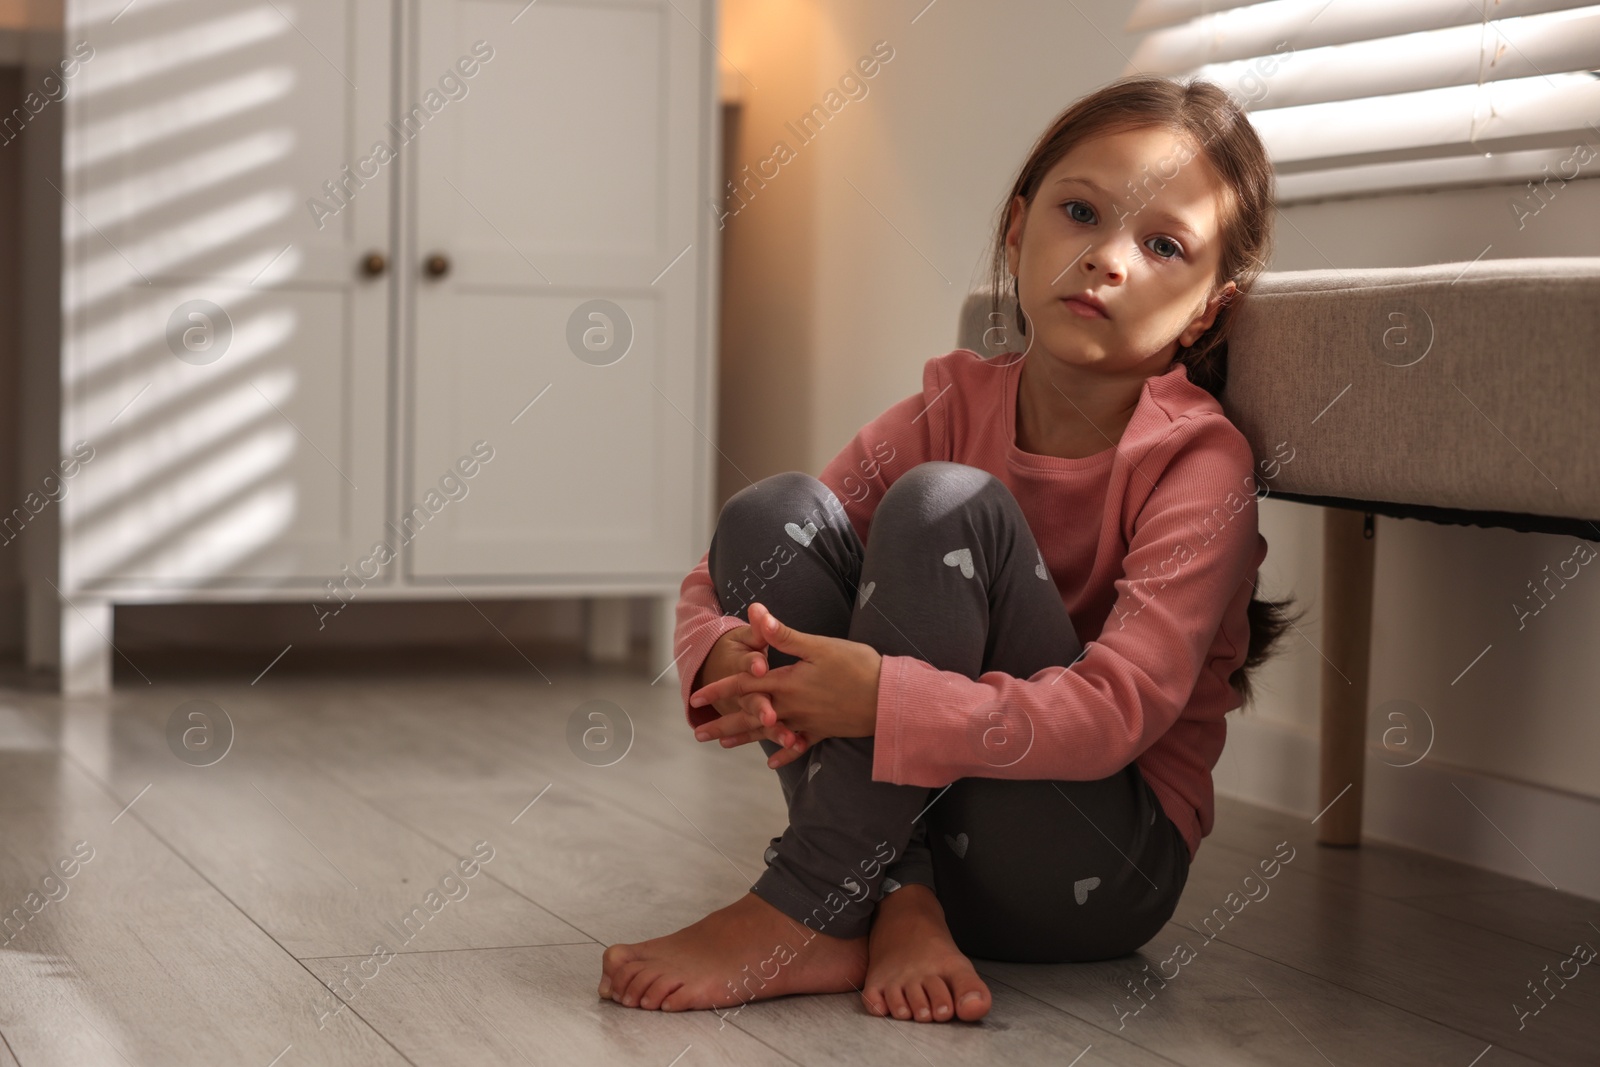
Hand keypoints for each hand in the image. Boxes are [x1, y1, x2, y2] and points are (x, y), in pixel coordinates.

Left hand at [690, 602, 881, 743]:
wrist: (888, 697)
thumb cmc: (856, 666)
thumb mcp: (818, 646)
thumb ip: (783, 634)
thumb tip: (755, 611)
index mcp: (787, 683)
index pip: (745, 684)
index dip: (719, 688)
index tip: (695, 696)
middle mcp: (792, 706)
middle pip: (750, 715)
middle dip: (723, 723)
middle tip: (698, 733)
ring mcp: (807, 721)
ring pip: (768, 731)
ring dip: (744, 737)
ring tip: (723, 744)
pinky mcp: (824, 730)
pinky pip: (799, 745)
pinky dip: (785, 752)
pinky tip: (772, 762)